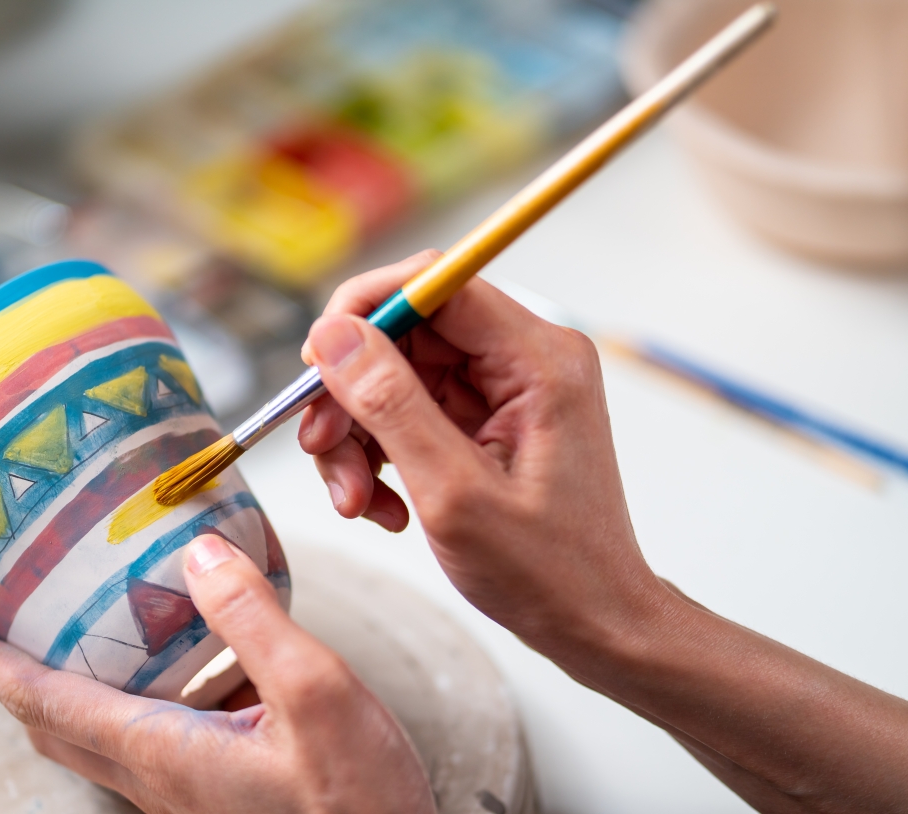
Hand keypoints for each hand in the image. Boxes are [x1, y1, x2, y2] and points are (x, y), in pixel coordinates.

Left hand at [0, 534, 434, 813]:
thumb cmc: (359, 801)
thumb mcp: (316, 695)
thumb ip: (253, 620)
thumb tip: (196, 553)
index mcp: (161, 750)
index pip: (40, 699)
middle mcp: (154, 773)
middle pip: (49, 719)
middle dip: (3, 669)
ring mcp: (179, 785)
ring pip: (91, 729)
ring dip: (55, 679)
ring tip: (61, 621)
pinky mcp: (210, 785)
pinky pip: (140, 731)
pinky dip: (121, 687)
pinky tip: (171, 650)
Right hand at [299, 251, 668, 660]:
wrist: (592, 623)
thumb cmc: (549, 572)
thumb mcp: (454, 491)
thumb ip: (391, 404)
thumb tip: (333, 336)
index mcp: (539, 360)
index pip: (435, 283)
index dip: (363, 308)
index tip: (315, 359)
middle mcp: (525, 359)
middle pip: (405, 333)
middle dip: (351, 392)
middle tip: (322, 448)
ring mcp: (504, 389)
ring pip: (395, 375)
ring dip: (359, 434)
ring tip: (355, 500)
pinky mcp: (485, 419)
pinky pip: (408, 411)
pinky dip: (380, 454)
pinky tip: (383, 506)